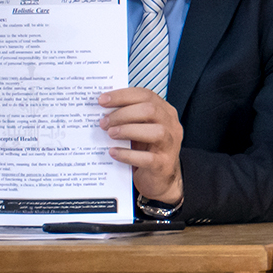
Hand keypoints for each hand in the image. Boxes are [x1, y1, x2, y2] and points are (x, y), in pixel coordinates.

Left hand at [98, 86, 183, 202]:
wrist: (160, 178)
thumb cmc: (146, 149)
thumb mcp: (140, 128)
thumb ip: (128, 117)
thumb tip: (102, 109)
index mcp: (164, 111)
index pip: (146, 95)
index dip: (122, 96)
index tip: (102, 100)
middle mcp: (171, 125)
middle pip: (150, 110)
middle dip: (123, 114)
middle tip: (103, 122)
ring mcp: (170, 145)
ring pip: (156, 131)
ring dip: (128, 130)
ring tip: (110, 134)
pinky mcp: (163, 164)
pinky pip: (147, 158)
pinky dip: (128, 154)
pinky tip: (114, 152)